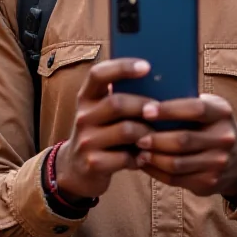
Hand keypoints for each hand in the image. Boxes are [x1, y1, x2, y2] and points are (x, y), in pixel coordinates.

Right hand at [55, 58, 152, 200]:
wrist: (75, 169)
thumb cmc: (101, 133)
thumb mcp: (102, 112)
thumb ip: (121, 97)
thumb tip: (160, 82)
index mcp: (86, 97)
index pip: (98, 74)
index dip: (122, 67)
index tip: (147, 66)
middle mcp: (83, 116)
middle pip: (117, 103)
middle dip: (143, 105)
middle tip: (161, 110)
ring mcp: (86, 141)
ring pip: (126, 130)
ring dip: (147, 133)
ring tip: (158, 136)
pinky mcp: (93, 163)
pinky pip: (125, 157)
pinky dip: (140, 157)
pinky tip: (145, 156)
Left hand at [134, 94, 236, 196]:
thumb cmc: (214, 126)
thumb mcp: (211, 108)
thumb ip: (188, 101)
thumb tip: (149, 92)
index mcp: (222, 113)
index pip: (195, 109)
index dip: (169, 110)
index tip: (145, 109)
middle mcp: (224, 138)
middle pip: (183, 140)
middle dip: (155, 138)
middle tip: (136, 135)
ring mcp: (218, 163)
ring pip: (177, 163)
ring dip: (153, 157)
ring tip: (137, 150)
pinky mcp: (209, 182)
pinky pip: (176, 179)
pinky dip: (156, 171)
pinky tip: (145, 163)